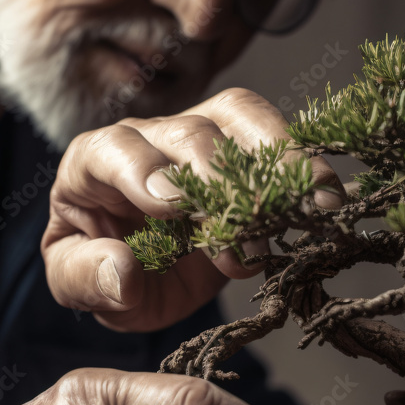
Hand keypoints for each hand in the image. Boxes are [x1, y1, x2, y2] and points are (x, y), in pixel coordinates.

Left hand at [40, 87, 342, 331]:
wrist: (142, 273)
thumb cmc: (102, 271)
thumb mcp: (76, 286)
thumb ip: (87, 278)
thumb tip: (122, 271)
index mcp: (93, 164)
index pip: (112, 150)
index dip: (142, 171)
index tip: (172, 205)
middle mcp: (147, 138)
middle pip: (186, 131)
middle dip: (221, 176)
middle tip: (249, 226)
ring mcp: (198, 137)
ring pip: (238, 118)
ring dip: (279, 159)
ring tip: (312, 205)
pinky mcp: (242, 148)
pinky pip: (275, 138)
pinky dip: (305, 167)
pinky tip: (328, 199)